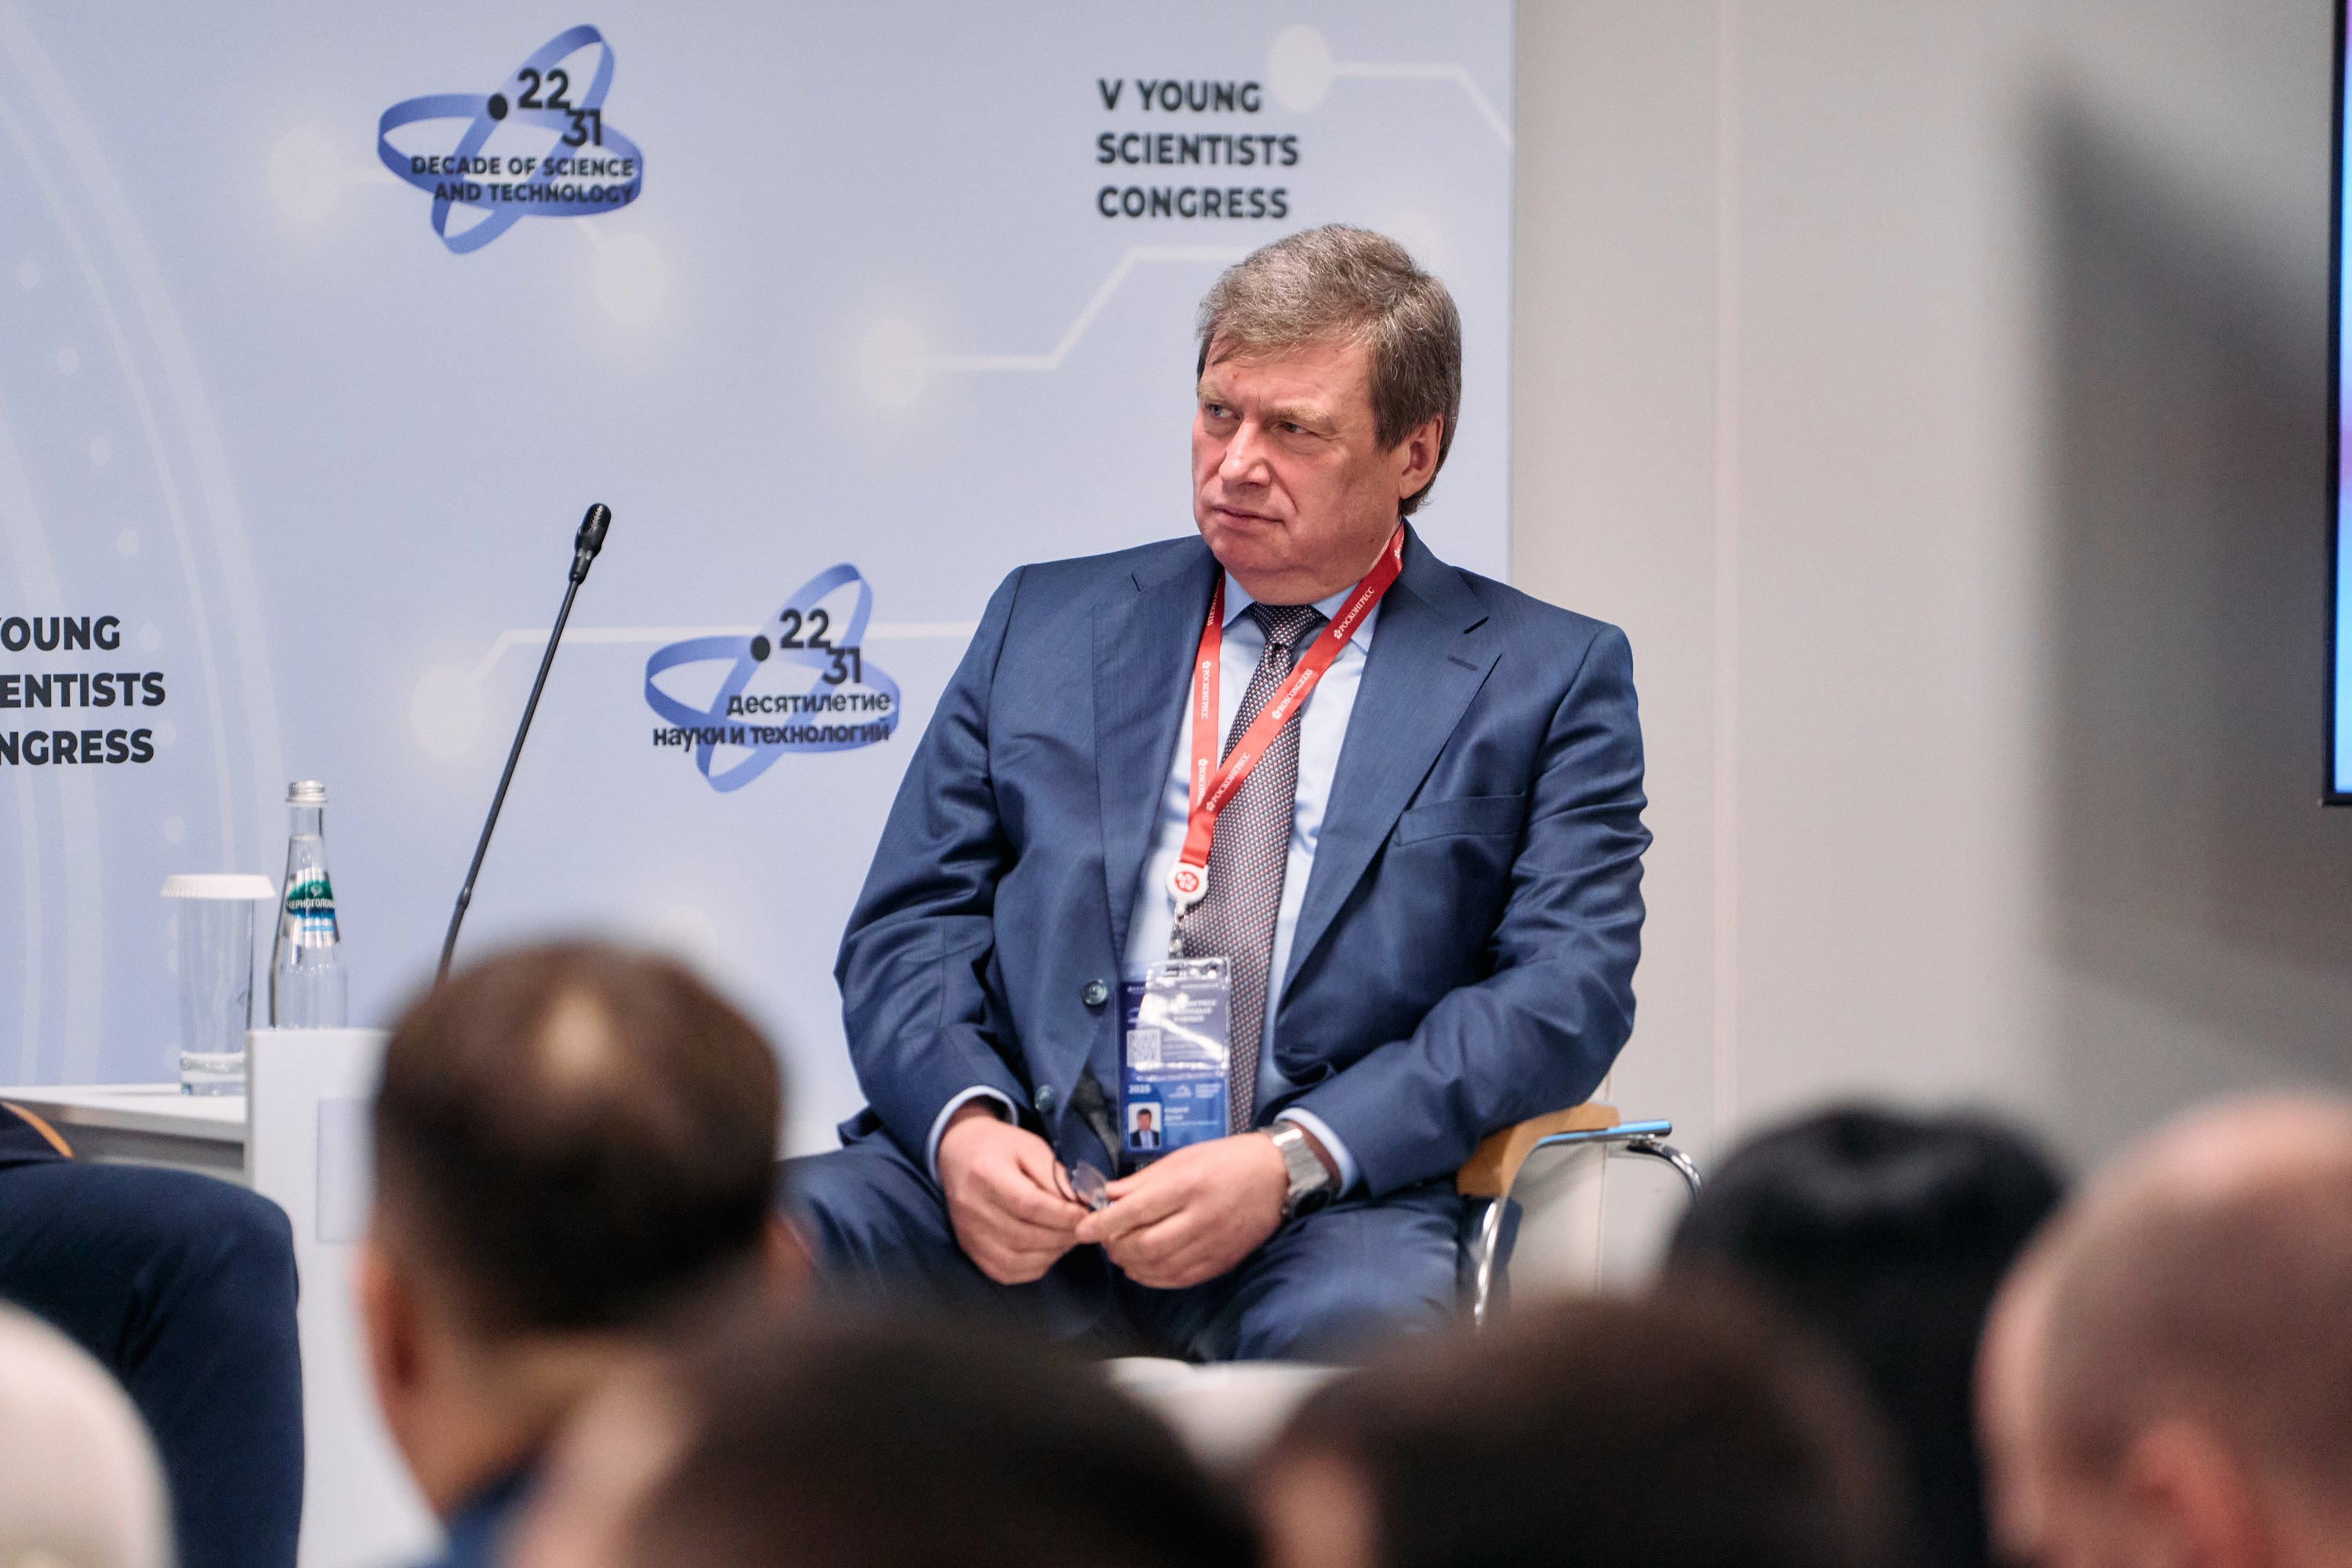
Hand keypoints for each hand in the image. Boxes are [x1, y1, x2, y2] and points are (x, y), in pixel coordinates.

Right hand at [936, 1101, 1086, 1284]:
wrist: (958, 1154)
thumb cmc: (999, 1147)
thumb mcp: (1030, 1146)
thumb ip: (1056, 1176)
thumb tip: (1081, 1204)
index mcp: (986, 1174)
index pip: (1028, 1205)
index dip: (1062, 1215)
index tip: (1085, 1213)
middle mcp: (972, 1209)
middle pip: (1023, 1236)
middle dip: (1062, 1235)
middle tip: (1083, 1227)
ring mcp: (969, 1234)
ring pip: (1016, 1260)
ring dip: (1051, 1253)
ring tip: (1068, 1237)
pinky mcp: (971, 1251)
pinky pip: (1006, 1272)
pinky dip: (1034, 1267)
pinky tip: (1048, 1250)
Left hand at [1075, 1132, 1287, 1288]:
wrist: (1277, 1175)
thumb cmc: (1227, 1159)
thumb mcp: (1183, 1158)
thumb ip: (1143, 1181)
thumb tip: (1107, 1196)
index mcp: (1188, 1185)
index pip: (1135, 1211)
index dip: (1104, 1223)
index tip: (1082, 1230)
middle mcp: (1200, 1217)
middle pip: (1145, 1245)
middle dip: (1116, 1246)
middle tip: (1104, 1240)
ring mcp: (1213, 1243)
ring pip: (1160, 1266)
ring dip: (1132, 1264)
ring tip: (1121, 1253)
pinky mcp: (1222, 1260)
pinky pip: (1181, 1278)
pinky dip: (1155, 1278)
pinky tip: (1142, 1268)